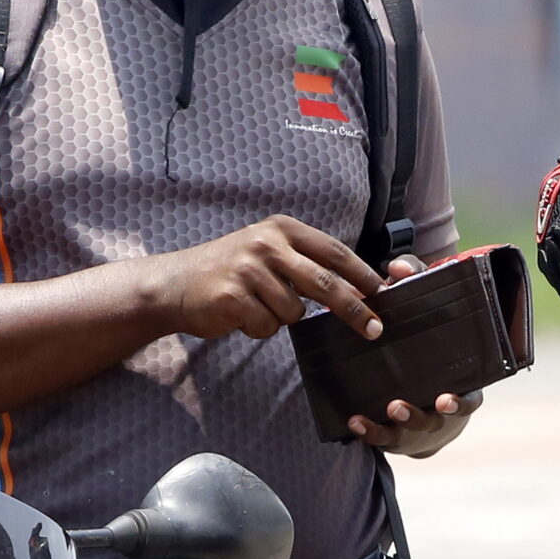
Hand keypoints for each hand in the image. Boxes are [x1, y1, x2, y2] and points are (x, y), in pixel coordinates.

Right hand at [152, 215, 383, 340]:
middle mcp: (267, 244)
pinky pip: (267, 325)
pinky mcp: (233, 296)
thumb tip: (356, 288)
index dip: (362, 274)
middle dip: (354, 309)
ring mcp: (249, 269)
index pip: (334, 252)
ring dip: (280, 319)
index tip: (384, 294)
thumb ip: (305, 264)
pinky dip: (259, 328)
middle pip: (325, 282)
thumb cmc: (230, 270)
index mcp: (282, 229)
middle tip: (374, 329)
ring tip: (257, 306)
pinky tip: (240, 315)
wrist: (175, 284)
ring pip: (294, 312)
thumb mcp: (268, 252)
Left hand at [341, 253, 478, 454]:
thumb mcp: (423, 309)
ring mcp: (417, 422)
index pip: (467, 397)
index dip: (459, 402)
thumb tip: (397, 266)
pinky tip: (355, 421)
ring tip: (390, 409)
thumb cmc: (424, 340)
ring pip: (412, 429)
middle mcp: (442, 410)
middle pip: (440, 418)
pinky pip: (384, 436)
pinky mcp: (395, 430)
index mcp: (460, 386)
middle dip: (425, 414)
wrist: (417, 381)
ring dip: (402, 420)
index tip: (446, 399)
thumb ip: (415, 282)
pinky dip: (370, 430)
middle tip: (411, 405)